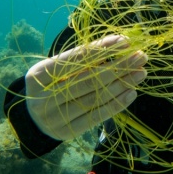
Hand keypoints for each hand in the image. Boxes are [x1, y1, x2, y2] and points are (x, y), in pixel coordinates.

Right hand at [25, 34, 146, 141]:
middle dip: (118, 66)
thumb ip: (81, 60)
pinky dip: (116, 104)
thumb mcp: (57, 68)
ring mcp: (55, 117)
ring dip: (122, 84)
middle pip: (88, 79)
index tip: (125, 41)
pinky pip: (96, 117)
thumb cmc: (51, 84)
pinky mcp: (67, 132)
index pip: (75, 58)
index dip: (102, 49)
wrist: (32, 118)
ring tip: (141, 73)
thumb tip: (118, 46)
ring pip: (95, 98)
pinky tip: (131, 92)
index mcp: (39, 74)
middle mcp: (44, 97)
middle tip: (141, 56)